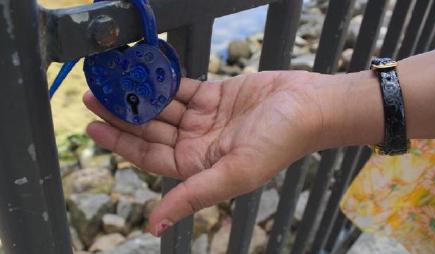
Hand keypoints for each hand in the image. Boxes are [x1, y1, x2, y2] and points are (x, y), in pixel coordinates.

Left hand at [83, 71, 325, 235]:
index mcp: (198, 165)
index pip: (149, 155)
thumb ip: (193, 196)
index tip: (94, 126)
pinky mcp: (216, 96)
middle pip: (151, 129)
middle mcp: (198, 143)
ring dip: (140, 95)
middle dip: (123, 114)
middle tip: (94, 97)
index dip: (121, 142)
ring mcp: (206, 118)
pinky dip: (165, 82)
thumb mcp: (233, 174)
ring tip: (114, 81)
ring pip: (163, 107)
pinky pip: (183, 88)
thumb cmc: (279, 142)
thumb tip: (155, 225)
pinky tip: (146, 73)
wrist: (308, 107)